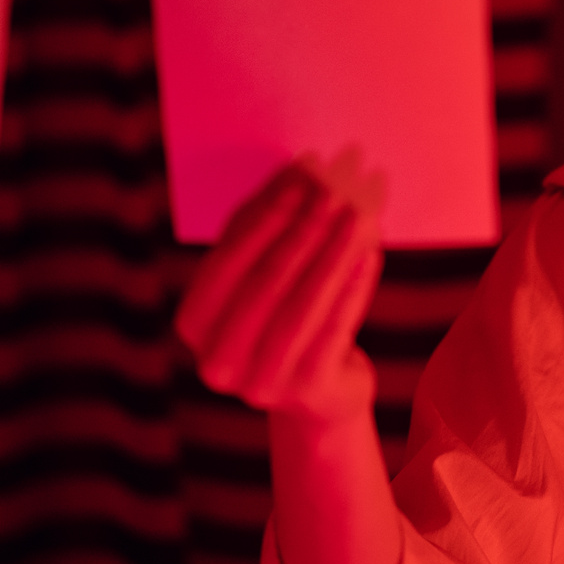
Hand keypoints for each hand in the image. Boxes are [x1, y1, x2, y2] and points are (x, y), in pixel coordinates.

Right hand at [176, 150, 383, 419]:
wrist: (318, 392)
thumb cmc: (285, 314)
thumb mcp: (266, 271)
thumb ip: (271, 224)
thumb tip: (300, 171)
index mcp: (194, 323)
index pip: (226, 262)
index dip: (266, 218)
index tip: (300, 180)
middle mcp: (217, 361)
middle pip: (264, 284)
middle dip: (303, 231)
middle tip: (335, 192)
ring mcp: (260, 384)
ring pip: (300, 306)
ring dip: (332, 254)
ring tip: (359, 216)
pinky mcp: (306, 393)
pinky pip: (334, 329)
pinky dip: (354, 286)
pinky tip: (369, 252)